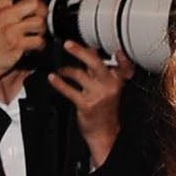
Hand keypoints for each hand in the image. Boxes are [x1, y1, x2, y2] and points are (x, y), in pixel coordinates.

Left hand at [47, 38, 128, 167]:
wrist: (103, 131)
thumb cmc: (104, 108)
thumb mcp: (108, 86)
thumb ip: (98, 68)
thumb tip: (88, 49)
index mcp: (117, 80)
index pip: (122, 65)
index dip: (121, 57)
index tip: (116, 50)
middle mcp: (109, 85)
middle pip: (95, 63)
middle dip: (80, 52)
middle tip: (68, 44)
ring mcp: (97, 95)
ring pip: (79, 75)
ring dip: (66, 70)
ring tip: (61, 70)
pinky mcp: (86, 104)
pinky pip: (69, 90)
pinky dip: (59, 83)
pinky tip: (53, 78)